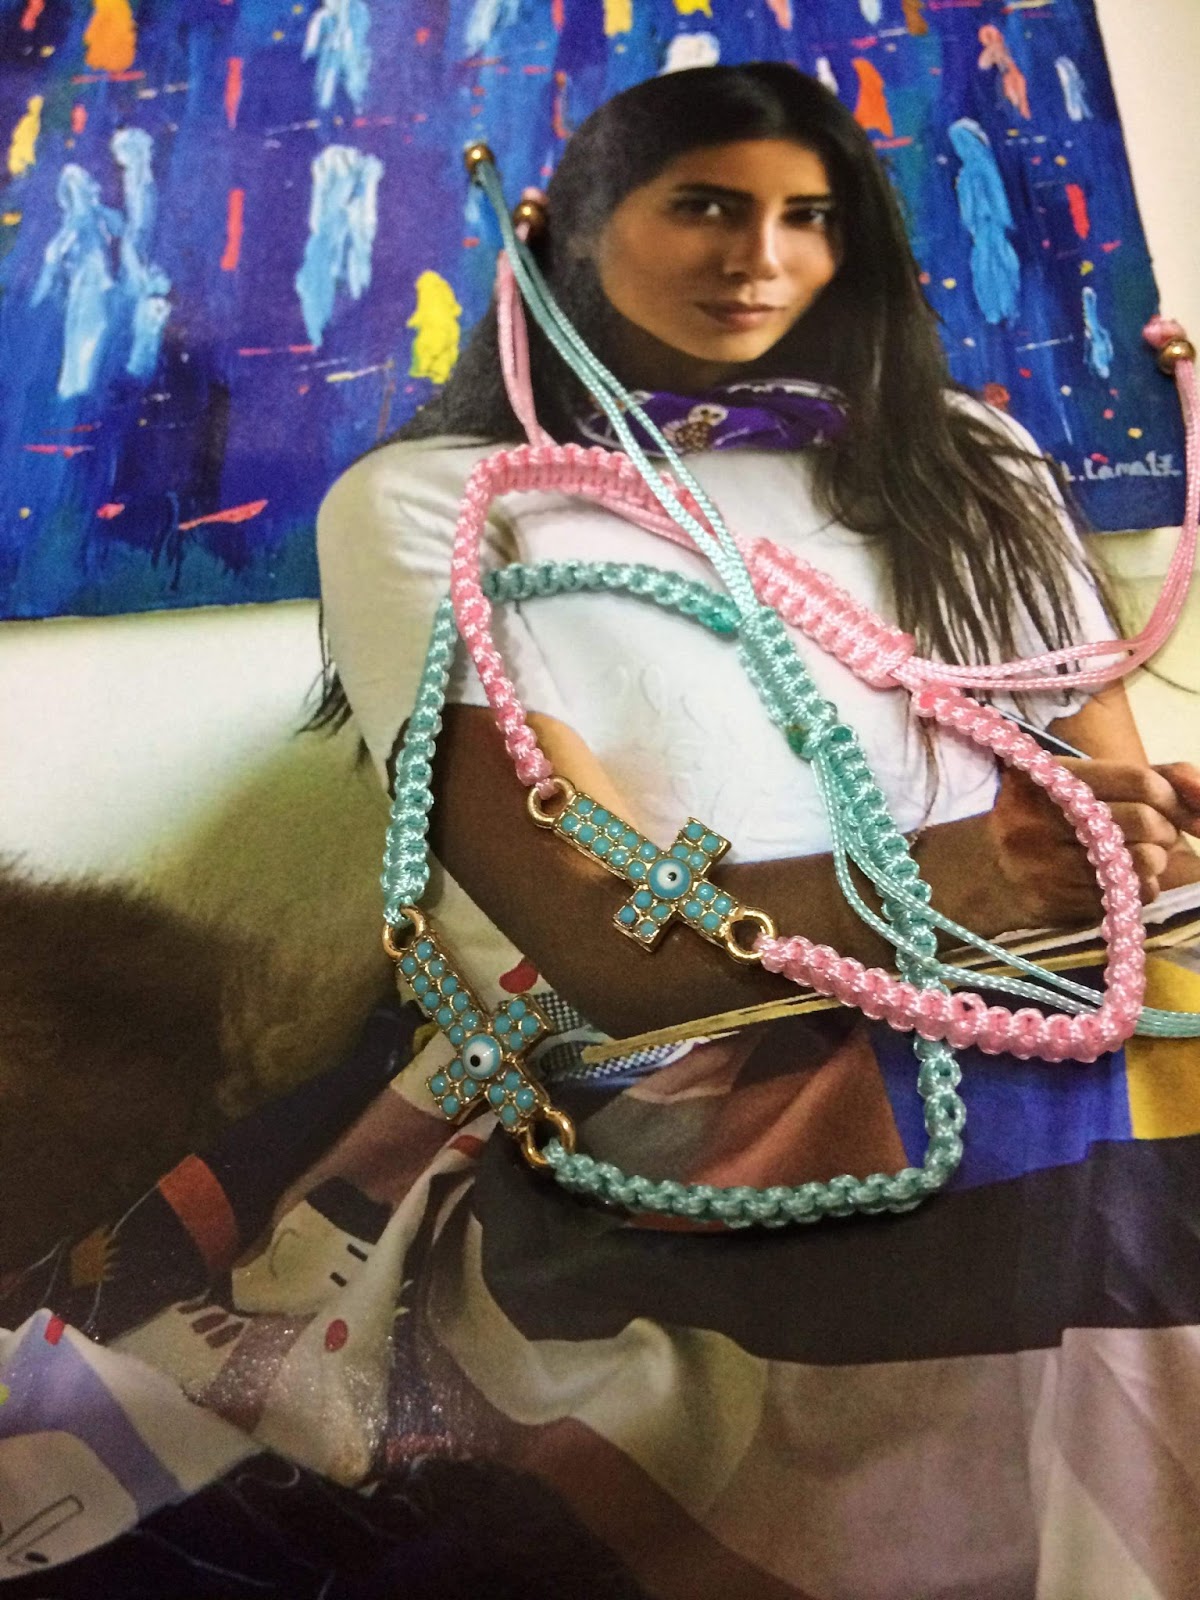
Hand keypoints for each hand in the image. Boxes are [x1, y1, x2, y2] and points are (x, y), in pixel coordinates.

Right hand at [989, 759, 1196, 926]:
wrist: (986, 872)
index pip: (1140, 781)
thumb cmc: (1048, 820)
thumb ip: (1151, 777)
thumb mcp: (1084, 784)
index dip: (1171, 796)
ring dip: (1155, 861)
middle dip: (1165, 831)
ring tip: (1135, 857)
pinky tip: (1119, 881)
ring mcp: (1049, 865)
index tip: (1169, 805)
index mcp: (1051, 778)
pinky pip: (1132, 895)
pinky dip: (1140, 888)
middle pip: (1147, 823)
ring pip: (1144, 863)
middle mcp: (1044, 819)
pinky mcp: (1059, 903)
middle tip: (1154, 834)